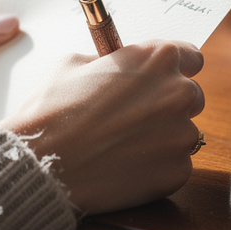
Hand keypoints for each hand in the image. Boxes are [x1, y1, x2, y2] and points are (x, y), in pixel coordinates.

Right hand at [2, 40, 204, 215]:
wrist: (40, 163)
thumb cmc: (52, 110)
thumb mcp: (75, 64)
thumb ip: (111, 61)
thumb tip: (120, 69)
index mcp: (157, 58)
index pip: (191, 57)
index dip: (174, 69)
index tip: (161, 79)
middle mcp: (178, 93)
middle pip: (190, 96)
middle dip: (167, 105)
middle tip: (133, 117)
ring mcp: (181, 135)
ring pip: (183, 134)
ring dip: (162, 138)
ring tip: (122, 146)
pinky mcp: (177, 172)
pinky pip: (175, 166)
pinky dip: (156, 167)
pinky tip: (124, 167)